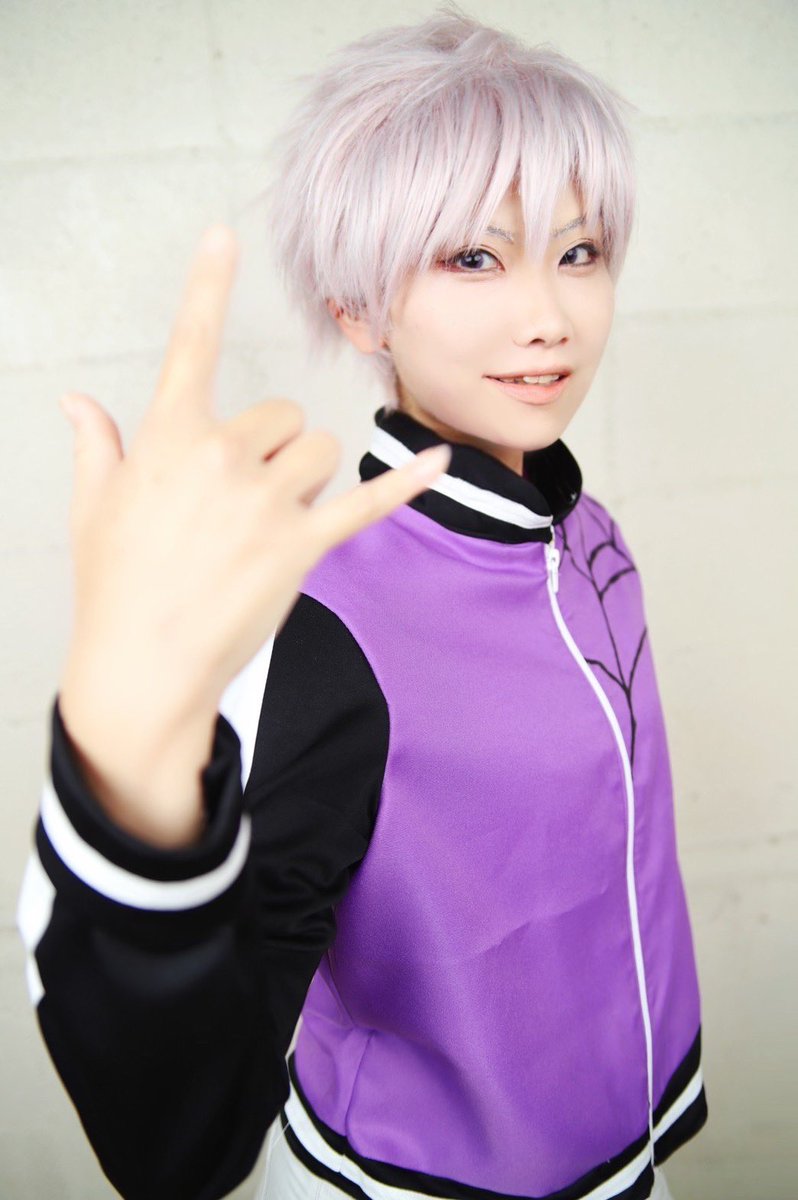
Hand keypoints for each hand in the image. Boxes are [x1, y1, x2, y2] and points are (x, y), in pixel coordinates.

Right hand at [57, 226, 449, 844]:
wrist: (143, 663)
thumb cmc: (116, 584)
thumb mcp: (95, 507)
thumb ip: (97, 445)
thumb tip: (76, 403)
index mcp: (168, 438)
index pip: (189, 346)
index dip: (206, 286)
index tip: (223, 234)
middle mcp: (221, 458)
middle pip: (285, 416)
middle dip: (276, 450)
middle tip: (244, 502)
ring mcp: (266, 503)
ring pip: (321, 453)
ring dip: (308, 479)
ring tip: (271, 525)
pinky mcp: (302, 547)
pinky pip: (366, 503)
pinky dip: (404, 483)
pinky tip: (439, 461)